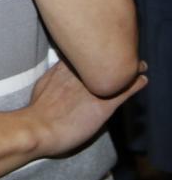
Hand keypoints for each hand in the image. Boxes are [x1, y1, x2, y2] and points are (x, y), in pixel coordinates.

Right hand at [25, 60, 146, 157]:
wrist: (40, 127)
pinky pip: (124, 91)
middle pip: (101, 59)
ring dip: (129, 69)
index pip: (83, 53)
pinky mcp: (104, 105)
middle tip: (124, 55)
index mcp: (63, 68)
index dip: (93, 52)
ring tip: (139, 66)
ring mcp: (93, 89)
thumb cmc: (38, 110)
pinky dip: (136, 85)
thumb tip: (58, 78)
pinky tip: (143, 80)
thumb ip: (54, 78)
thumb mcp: (42, 85)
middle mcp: (80, 74)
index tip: (100, 52)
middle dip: (113, 57)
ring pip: (116, 72)